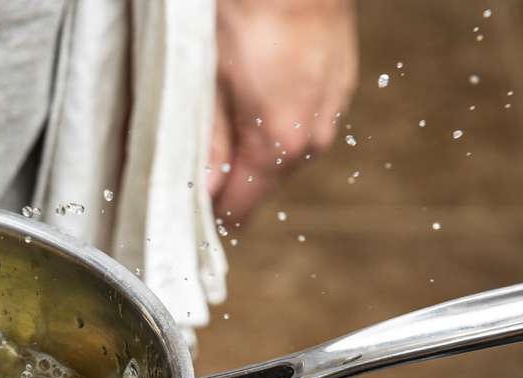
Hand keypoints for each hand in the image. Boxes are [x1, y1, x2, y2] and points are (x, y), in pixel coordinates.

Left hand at [209, 0, 358, 224]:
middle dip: (230, 176)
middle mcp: (313, 137)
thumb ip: (208, 145)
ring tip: (225, 111)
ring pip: (282, 152)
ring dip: (254, 143)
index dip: (209, 213)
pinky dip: (277, 116)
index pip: (240, 210)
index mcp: (279, 144)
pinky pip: (302, 121)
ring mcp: (332, 109)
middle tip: (195, 149)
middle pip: (261, 184)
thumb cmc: (248, 10)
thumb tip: (203, 193)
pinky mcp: (339, 85)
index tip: (183, 206)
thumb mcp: (208, 82)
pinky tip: (256, 89)